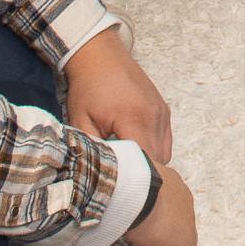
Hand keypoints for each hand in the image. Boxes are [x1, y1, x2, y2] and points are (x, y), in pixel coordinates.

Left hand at [62, 31, 170, 167]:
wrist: (99, 56)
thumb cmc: (87, 88)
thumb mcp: (80, 121)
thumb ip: (92, 151)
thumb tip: (98, 175)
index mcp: (134, 119)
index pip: (143, 163)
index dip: (133, 180)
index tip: (120, 189)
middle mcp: (154, 116)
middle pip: (157, 161)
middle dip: (141, 174)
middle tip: (121, 179)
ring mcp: (162, 113)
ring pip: (163, 153)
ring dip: (148, 161)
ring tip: (127, 163)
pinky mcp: (163, 110)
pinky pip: (164, 140)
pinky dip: (153, 149)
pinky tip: (134, 147)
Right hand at [128, 163, 201, 245]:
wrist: (133, 189)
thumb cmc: (121, 189)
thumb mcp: (123, 192)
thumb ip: (125, 198)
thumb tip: (120, 196)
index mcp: (167, 186)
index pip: (164, 215)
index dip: (151, 236)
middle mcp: (180, 202)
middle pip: (171, 234)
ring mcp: (185, 222)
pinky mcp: (187, 241)